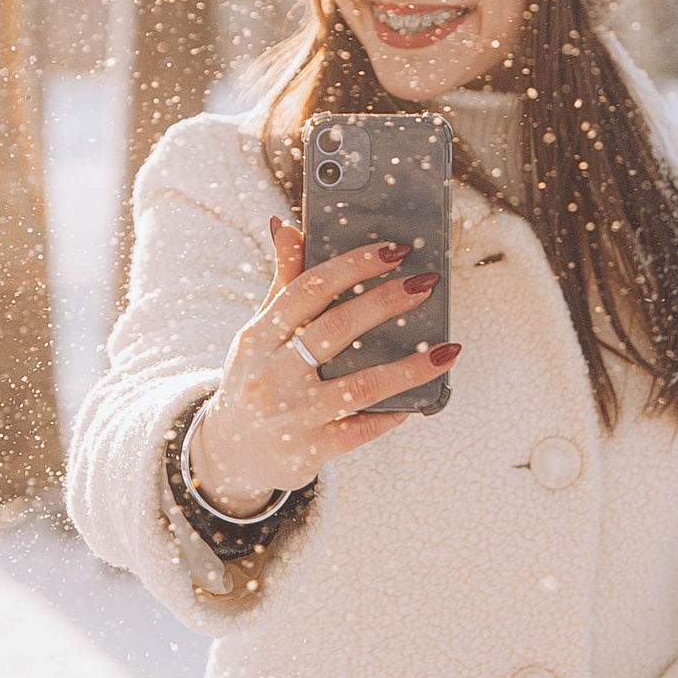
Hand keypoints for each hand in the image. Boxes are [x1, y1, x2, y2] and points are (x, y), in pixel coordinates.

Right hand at [187, 216, 458, 514]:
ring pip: (361, 385)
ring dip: (410, 368)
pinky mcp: (311, 450)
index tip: (394, 249)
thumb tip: (287, 226)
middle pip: (337, 328)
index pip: (308, 288)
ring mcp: (292, 415)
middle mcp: (272, 374)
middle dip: (386, 302)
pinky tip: (416, 402)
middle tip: (426, 283)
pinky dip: (390, 414)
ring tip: (447, 351)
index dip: (353, 265)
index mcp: (258, 337)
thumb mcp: (258, 333)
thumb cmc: (255, 377)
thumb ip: (282, 283)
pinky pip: (361, 429)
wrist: (230, 452)